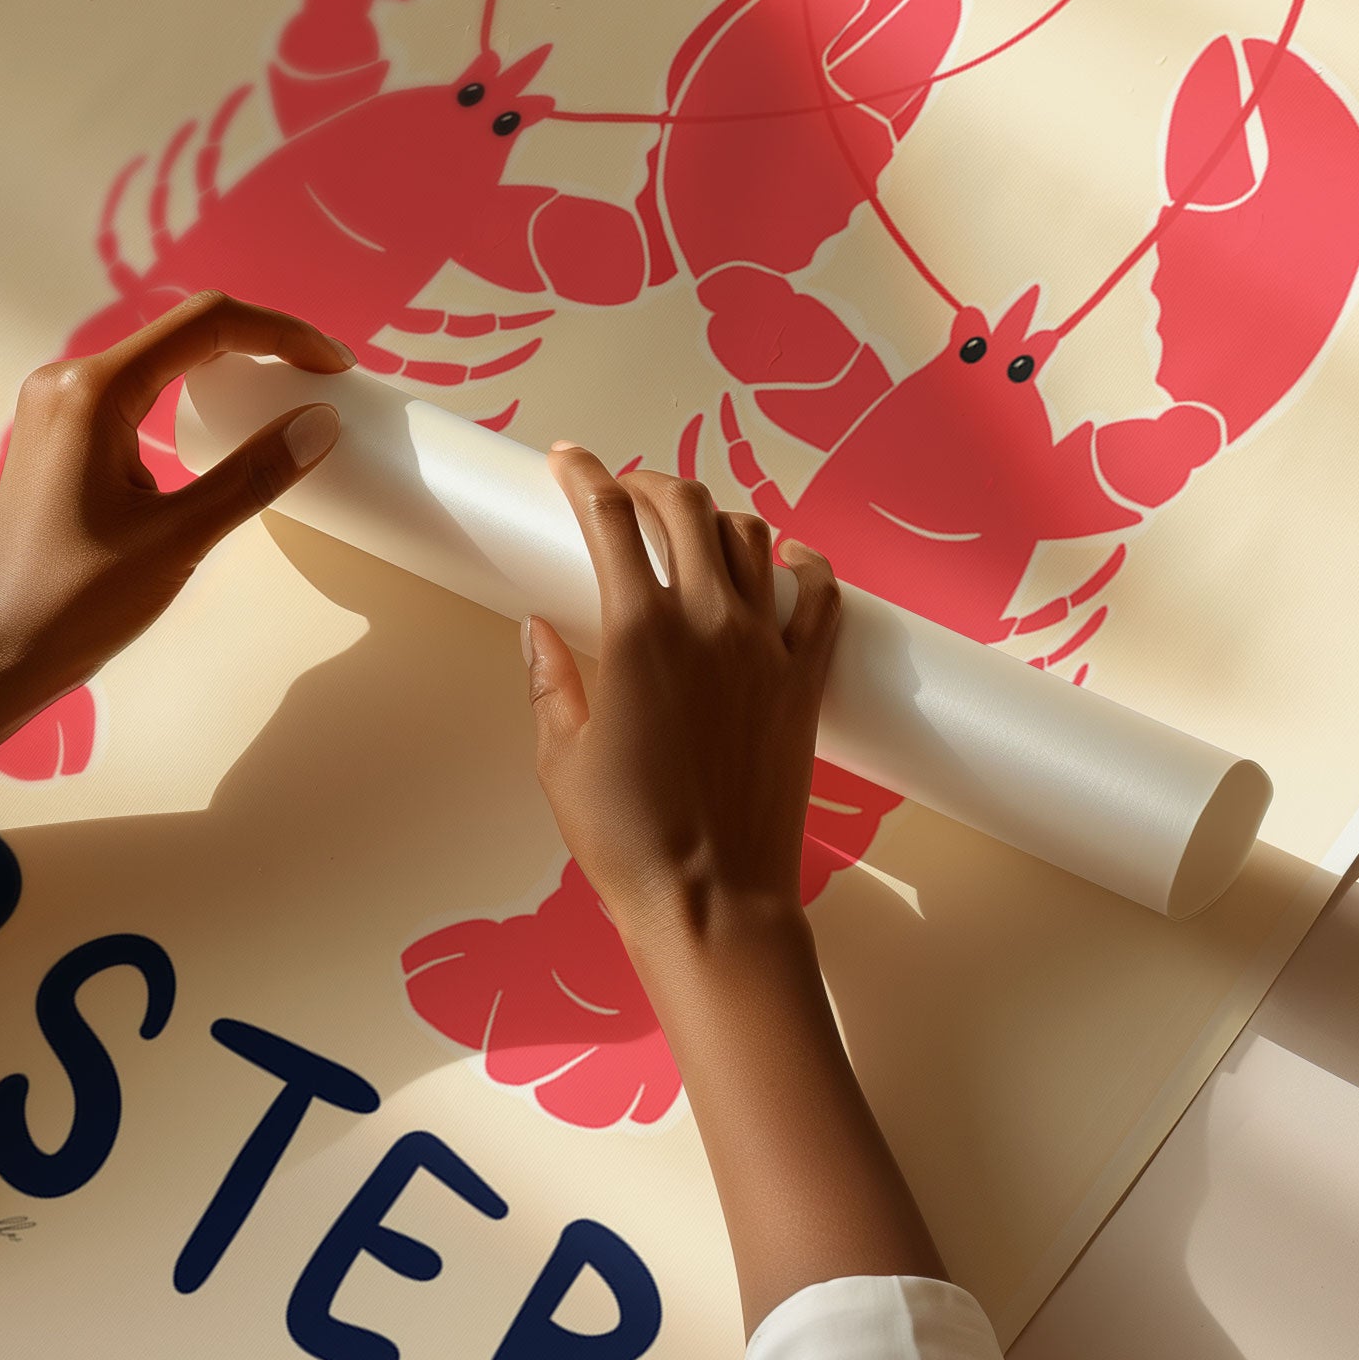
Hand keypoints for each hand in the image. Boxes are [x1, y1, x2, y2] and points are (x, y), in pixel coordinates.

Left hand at [0, 289, 351, 715]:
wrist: (1, 651)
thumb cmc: (79, 600)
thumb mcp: (179, 538)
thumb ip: (253, 475)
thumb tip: (321, 422)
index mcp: (91, 391)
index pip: (206, 325)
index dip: (282, 334)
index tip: (334, 365)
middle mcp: (66, 380)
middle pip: (184, 331)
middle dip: (260, 345)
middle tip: (321, 379)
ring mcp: (57, 405)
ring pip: (161, 358)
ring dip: (227, 366)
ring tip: (284, 395)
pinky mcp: (60, 433)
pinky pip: (137, 389)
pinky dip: (190, 393)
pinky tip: (222, 422)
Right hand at [521, 444, 839, 952]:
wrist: (714, 900)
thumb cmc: (625, 838)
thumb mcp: (560, 757)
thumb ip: (549, 681)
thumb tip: (537, 629)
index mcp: (637, 632)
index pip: (608, 517)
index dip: (584, 474)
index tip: (567, 459)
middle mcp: (708, 621)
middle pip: (685, 506)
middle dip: (648, 483)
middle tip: (623, 494)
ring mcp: (767, 648)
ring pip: (751, 537)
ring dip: (715, 516)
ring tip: (690, 529)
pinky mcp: (806, 682)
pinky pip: (821, 598)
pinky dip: (804, 565)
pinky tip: (788, 559)